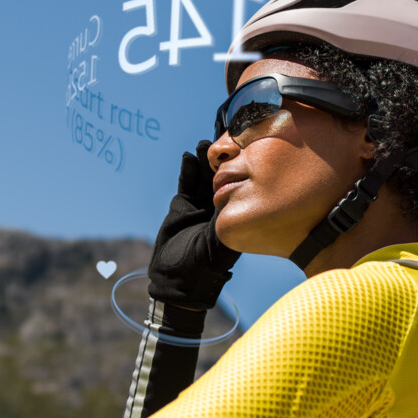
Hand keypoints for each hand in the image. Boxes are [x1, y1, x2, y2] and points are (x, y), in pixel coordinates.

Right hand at [147, 140, 240, 310]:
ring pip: (205, 176)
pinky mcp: (183, 205)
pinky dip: (188, 169)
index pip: (240, 187)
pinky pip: (186, 183)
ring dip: (205, 160)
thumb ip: (222, 226)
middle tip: (223, 139)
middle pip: (223, 177)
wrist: (175, 278)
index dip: (240, 169)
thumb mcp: (217, 247)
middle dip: (223, 159)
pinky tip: (189, 156)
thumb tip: (231, 202)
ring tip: (205, 144)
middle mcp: (220, 208)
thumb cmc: (202, 268)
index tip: (242, 150)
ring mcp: (201, 205)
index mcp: (234, 216)